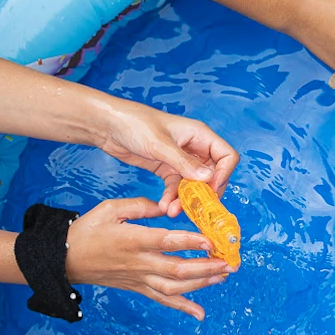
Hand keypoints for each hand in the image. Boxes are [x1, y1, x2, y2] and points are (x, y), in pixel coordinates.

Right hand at [64, 198, 230, 320]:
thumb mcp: (111, 208)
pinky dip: (183, 307)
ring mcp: (139, 279)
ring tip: (223, 277)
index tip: (210, 240)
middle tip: (228, 263)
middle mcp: (139, 263)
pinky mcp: (137, 288)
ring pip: (174, 286)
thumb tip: (168, 206)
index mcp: (133, 240)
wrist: (66, 259)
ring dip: (201, 284)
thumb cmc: (88, 230)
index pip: (167, 242)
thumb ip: (142, 206)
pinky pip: (163, 300)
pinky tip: (200, 313)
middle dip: (206, 267)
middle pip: (177, 269)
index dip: (190, 241)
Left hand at [87, 97, 239, 211]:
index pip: (226, 156)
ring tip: (172, 211)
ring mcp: (181, 159)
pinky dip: (172, 197)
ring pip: (193, 185)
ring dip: (185, 199)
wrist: (108, 125)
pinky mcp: (167, 168)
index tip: (211, 190)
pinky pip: (176, 187)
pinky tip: (164, 206)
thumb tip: (208, 179)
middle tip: (194, 208)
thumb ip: (184, 162)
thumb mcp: (160, 144)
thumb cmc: (135, 124)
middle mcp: (194, 147)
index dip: (223, 174)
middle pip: (212, 175)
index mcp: (199, 135)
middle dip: (203, 193)